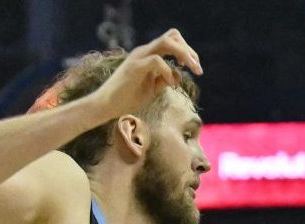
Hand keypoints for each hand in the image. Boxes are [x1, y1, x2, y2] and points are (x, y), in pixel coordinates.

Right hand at [86, 29, 202, 119]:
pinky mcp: (134, 67)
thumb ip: (165, 79)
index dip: (187, 51)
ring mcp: (139, 57)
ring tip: (191, 69)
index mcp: (149, 54)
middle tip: (198, 69)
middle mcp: (144, 51)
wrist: (106, 106)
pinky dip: (168, 71)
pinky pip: (157, 60)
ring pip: (166, 42)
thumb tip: (178, 75)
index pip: (172, 41)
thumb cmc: (128, 98)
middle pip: (172, 36)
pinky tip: (170, 84)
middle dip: (189, 50)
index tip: (195, 67)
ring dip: (183, 54)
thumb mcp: (153, 89)